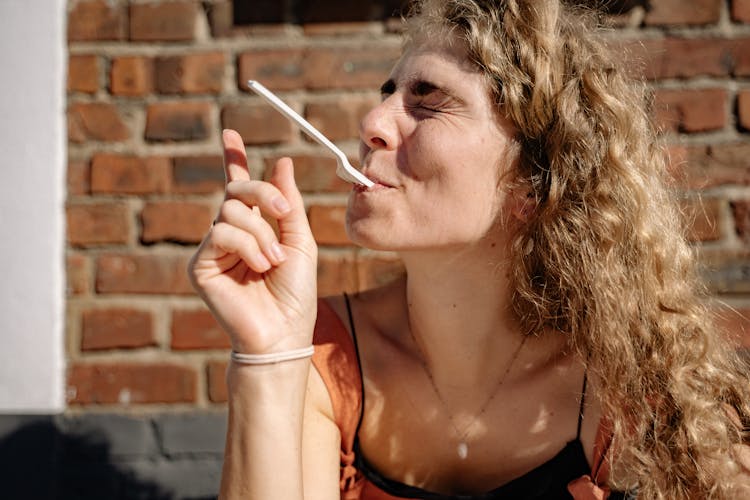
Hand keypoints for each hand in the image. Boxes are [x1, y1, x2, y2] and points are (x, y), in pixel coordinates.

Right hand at [188, 129, 317, 353]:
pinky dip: (247, 246)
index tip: (230, 133)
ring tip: (273, 261)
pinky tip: (258, 267)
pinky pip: (220, 233)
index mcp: (255, 227)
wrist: (283, 331)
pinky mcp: (199, 265)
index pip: (239, 187)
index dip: (233, 159)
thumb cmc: (295, 291)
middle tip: (284, 214)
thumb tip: (283, 162)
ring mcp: (213, 250)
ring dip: (261, 234)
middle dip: (264, 194)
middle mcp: (231, 234)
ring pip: (230, 211)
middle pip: (236, 191)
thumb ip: (289, 202)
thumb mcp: (301, 240)